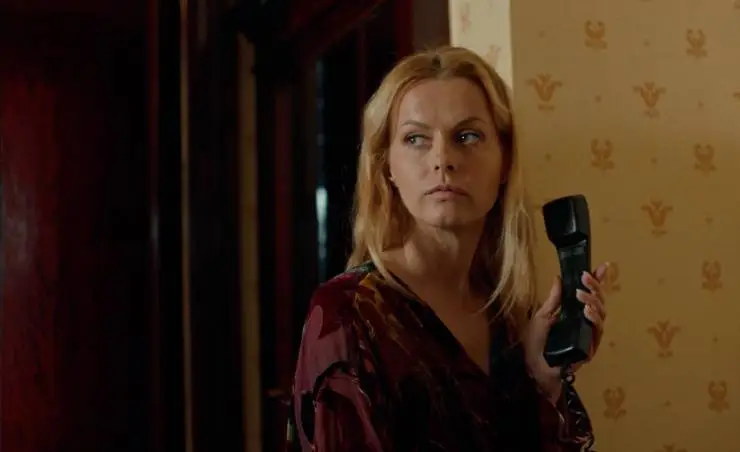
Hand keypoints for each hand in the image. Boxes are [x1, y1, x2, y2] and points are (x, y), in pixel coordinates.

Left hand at [523, 262, 609, 401]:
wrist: (531, 366)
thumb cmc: (535, 343)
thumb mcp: (542, 316)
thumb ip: (554, 299)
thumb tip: (558, 277)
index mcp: (574, 314)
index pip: (590, 295)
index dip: (597, 281)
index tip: (603, 266)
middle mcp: (584, 323)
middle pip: (599, 302)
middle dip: (594, 287)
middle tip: (584, 278)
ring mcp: (588, 335)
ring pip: (601, 315)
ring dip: (593, 301)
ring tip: (581, 294)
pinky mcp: (590, 348)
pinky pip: (597, 331)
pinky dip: (593, 319)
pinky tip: (586, 311)